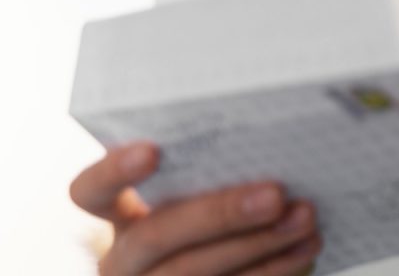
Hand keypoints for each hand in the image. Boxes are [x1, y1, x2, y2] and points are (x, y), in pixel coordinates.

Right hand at [69, 142, 321, 274]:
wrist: (225, 263)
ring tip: (305, 217)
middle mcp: (126, 258)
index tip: (152, 150)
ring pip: (194, 272)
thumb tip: (271, 137)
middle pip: (157, 236)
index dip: (114, 172)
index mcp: (118, 214)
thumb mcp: (202, 190)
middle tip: (275, 194)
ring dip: (259, 245)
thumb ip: (217, 168)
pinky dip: (273, 268)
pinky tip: (306, 246)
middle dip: (220, 214)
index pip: (90, 191)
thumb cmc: (218, 210)